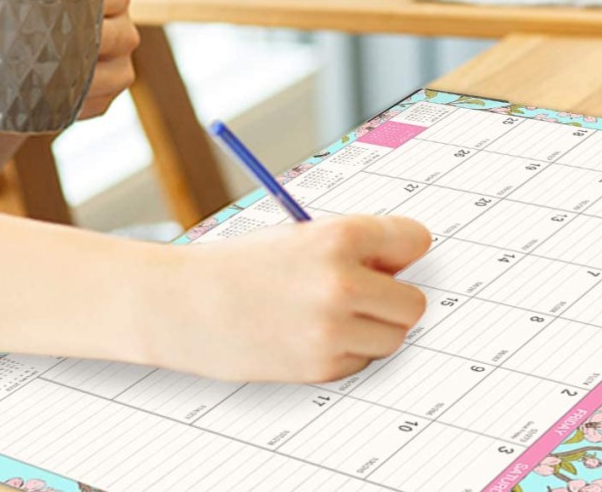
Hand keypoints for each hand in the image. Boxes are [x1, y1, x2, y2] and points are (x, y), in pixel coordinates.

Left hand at [18, 0, 139, 117]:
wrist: (16, 75)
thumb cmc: (27, 24)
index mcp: (110, 0)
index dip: (100, 1)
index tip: (72, 8)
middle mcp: (124, 33)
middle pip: (120, 37)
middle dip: (90, 44)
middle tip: (57, 47)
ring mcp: (122, 67)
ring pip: (116, 74)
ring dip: (87, 80)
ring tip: (55, 80)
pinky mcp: (110, 97)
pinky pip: (102, 102)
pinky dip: (80, 104)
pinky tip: (58, 103)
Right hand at [152, 216, 431, 381]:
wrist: (186, 305)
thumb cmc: (242, 266)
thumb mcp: (301, 238)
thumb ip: (357, 249)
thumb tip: (406, 270)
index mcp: (339, 236)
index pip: (416, 240)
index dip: (400, 251)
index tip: (387, 259)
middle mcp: (343, 282)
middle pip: (415, 302)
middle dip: (392, 299)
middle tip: (359, 294)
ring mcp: (334, 329)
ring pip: (394, 336)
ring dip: (372, 329)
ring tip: (328, 315)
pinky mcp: (322, 366)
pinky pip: (362, 361)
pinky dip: (345, 353)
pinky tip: (306, 336)